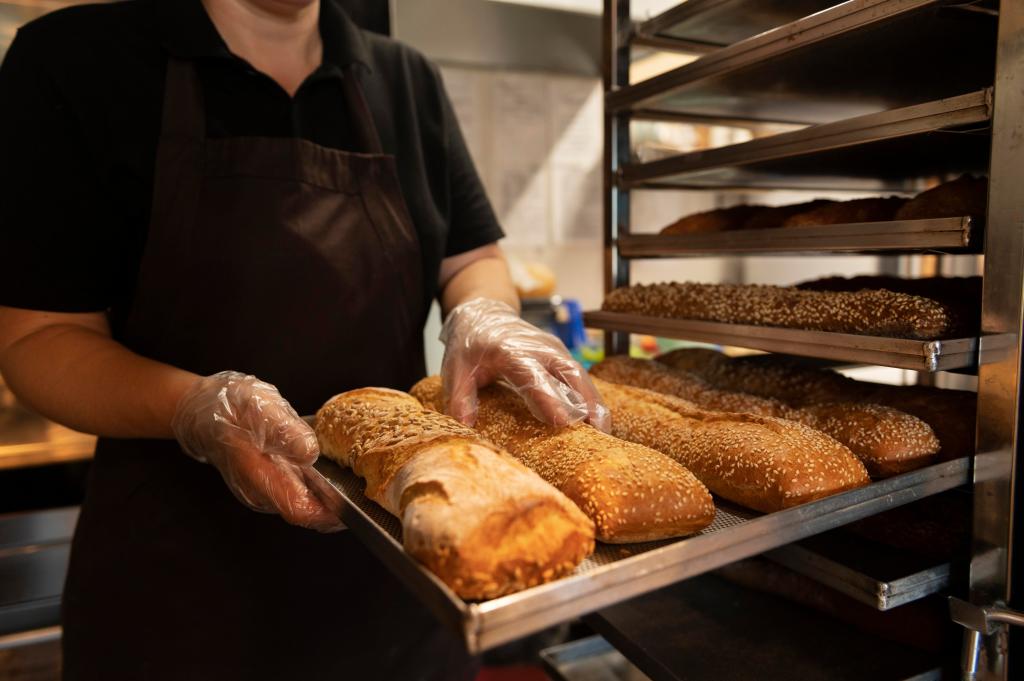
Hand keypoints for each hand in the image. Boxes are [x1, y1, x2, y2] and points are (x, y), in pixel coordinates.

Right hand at [171, 371, 343, 531]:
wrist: (201, 408)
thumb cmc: (230, 407)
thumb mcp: (260, 408)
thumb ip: (285, 430)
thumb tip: (310, 452)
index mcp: (260, 476)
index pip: (300, 510)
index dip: (329, 514)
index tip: (356, 507)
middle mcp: (262, 491)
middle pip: (305, 513)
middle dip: (336, 509)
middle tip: (367, 494)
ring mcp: (263, 489)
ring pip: (302, 505)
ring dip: (329, 500)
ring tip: (358, 485)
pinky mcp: (267, 482)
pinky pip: (297, 494)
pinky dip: (318, 490)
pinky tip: (335, 474)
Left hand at [440, 297, 609, 430]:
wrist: (483, 314)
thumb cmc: (470, 343)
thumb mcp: (455, 368)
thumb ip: (460, 396)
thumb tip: (465, 425)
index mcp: (512, 351)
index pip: (533, 376)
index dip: (549, 398)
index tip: (562, 422)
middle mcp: (539, 348)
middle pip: (570, 374)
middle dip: (586, 402)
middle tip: (598, 434)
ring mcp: (554, 350)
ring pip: (581, 376)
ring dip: (594, 402)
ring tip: (603, 433)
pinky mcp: (560, 355)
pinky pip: (579, 377)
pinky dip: (589, 398)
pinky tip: (596, 421)